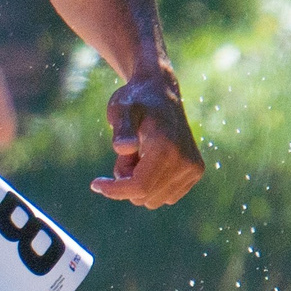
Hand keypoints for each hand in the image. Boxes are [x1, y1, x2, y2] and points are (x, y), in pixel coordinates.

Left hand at [91, 68, 204, 207]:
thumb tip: (123, 148)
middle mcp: (186, 161)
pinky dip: (152, 183)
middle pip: (145, 196)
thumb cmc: (134, 100)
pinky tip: (150, 159)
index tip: (95, 184)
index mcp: (167, 148)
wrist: (160, 91)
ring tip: (139, 153)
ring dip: (139, 182)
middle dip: (127, 180)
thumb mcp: (120, 109)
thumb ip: (122, 129)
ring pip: (154, 199)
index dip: (114, 190)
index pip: (139, 187)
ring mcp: (193, 168)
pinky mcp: (195, 172)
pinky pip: (166, 196)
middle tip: (126, 153)